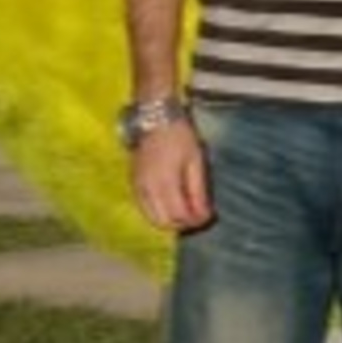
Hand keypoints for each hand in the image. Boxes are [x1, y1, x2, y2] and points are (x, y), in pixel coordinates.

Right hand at [133, 115, 213, 233]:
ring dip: (169, 221)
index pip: (180, 215)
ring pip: (152, 218)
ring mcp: (137, 187)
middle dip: (182, 224)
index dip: (195, 221)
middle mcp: (148, 189)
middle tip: (197, 216)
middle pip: (164, 222)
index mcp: (165, 183)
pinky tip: (170, 205)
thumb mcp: (195, 160)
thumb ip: (198, 190)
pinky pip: (144, 208)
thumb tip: (204, 215)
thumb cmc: (180, 136)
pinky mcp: (133, 183)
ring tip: (185, 211)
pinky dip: (157, 213)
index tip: (209, 216)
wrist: (155, 118)